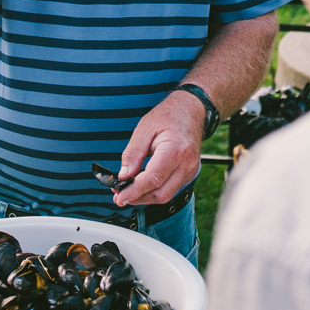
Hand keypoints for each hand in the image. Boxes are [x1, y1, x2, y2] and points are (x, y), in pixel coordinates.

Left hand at [113, 90, 204, 206]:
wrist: (190, 111)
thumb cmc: (167, 117)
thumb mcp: (144, 129)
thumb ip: (133, 154)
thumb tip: (123, 176)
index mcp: (175, 151)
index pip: (153, 179)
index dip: (134, 191)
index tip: (119, 198)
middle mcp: (187, 165)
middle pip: (160, 193)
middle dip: (138, 198)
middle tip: (119, 196)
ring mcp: (190, 171)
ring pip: (165, 196)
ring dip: (145, 197)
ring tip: (127, 191)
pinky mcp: (189, 174)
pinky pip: (170, 190)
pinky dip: (154, 191)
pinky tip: (141, 186)